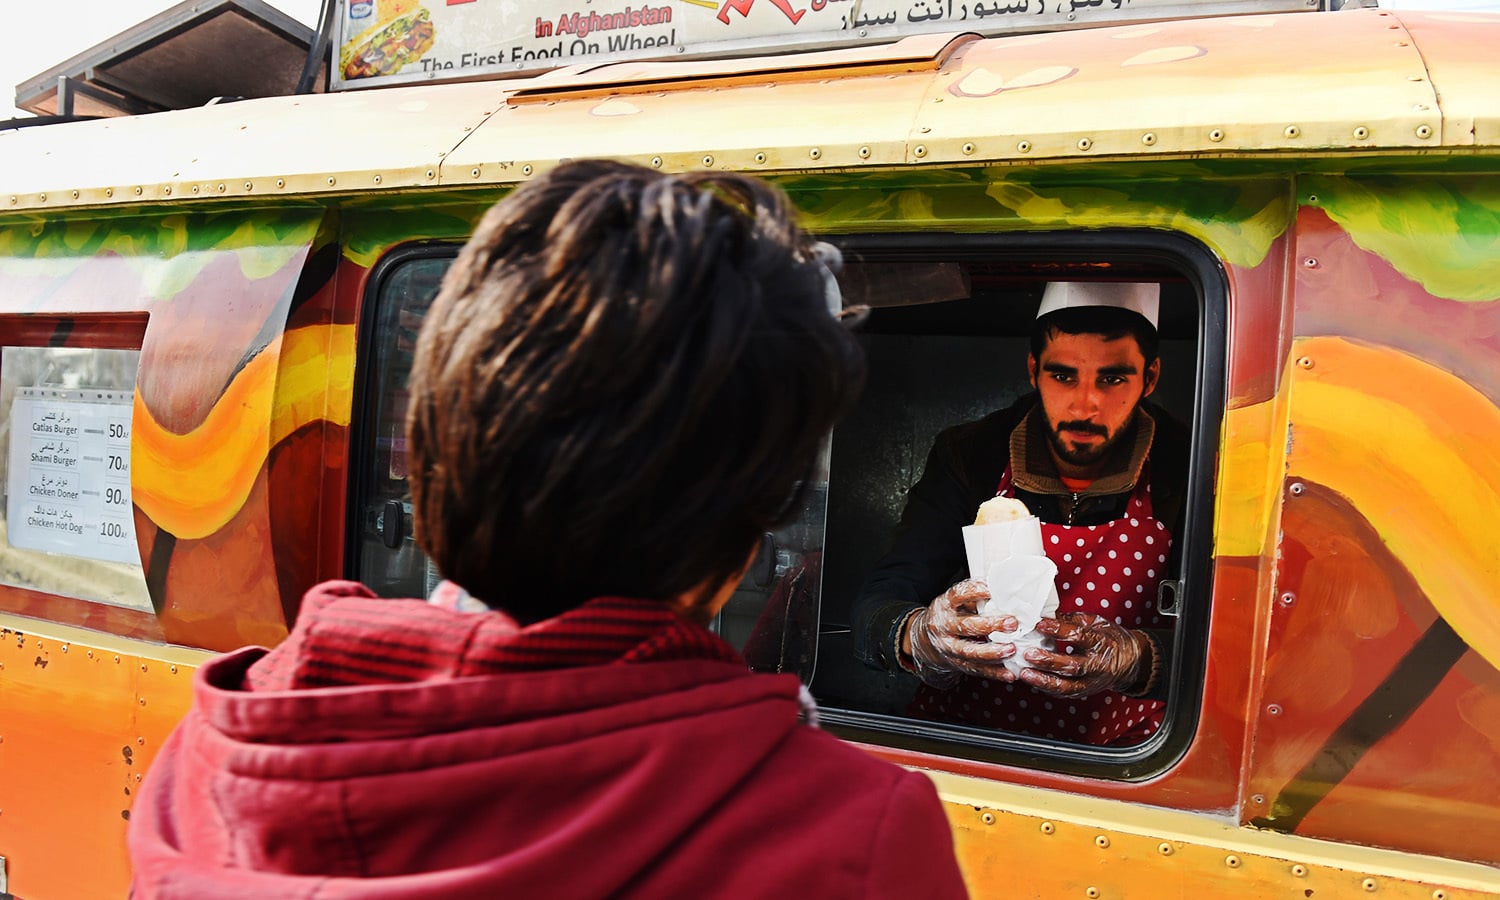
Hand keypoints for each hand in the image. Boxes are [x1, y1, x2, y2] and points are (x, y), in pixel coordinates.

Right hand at [904, 580, 1017, 687]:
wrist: (925, 642)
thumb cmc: (949, 616)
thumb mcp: (954, 603)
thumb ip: (974, 599)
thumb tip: (1004, 593)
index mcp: (944, 605)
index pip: (957, 595)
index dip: (974, 592)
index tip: (992, 590)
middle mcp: (943, 626)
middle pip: (966, 626)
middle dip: (991, 625)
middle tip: (1012, 623)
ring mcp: (948, 647)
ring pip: (970, 652)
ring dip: (993, 652)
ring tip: (1012, 649)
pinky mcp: (956, 664)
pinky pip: (976, 669)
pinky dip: (994, 673)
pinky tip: (1009, 674)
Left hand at [1018, 613, 1147, 697]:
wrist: (1129, 661)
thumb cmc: (1109, 637)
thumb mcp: (1095, 622)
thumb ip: (1071, 620)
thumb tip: (1046, 615)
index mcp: (1101, 643)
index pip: (1079, 636)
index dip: (1058, 630)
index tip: (1039, 624)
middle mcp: (1097, 665)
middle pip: (1072, 666)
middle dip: (1049, 661)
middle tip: (1028, 653)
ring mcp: (1091, 682)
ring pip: (1066, 686)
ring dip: (1043, 680)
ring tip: (1024, 673)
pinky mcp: (1083, 692)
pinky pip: (1063, 693)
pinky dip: (1046, 688)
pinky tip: (1031, 680)